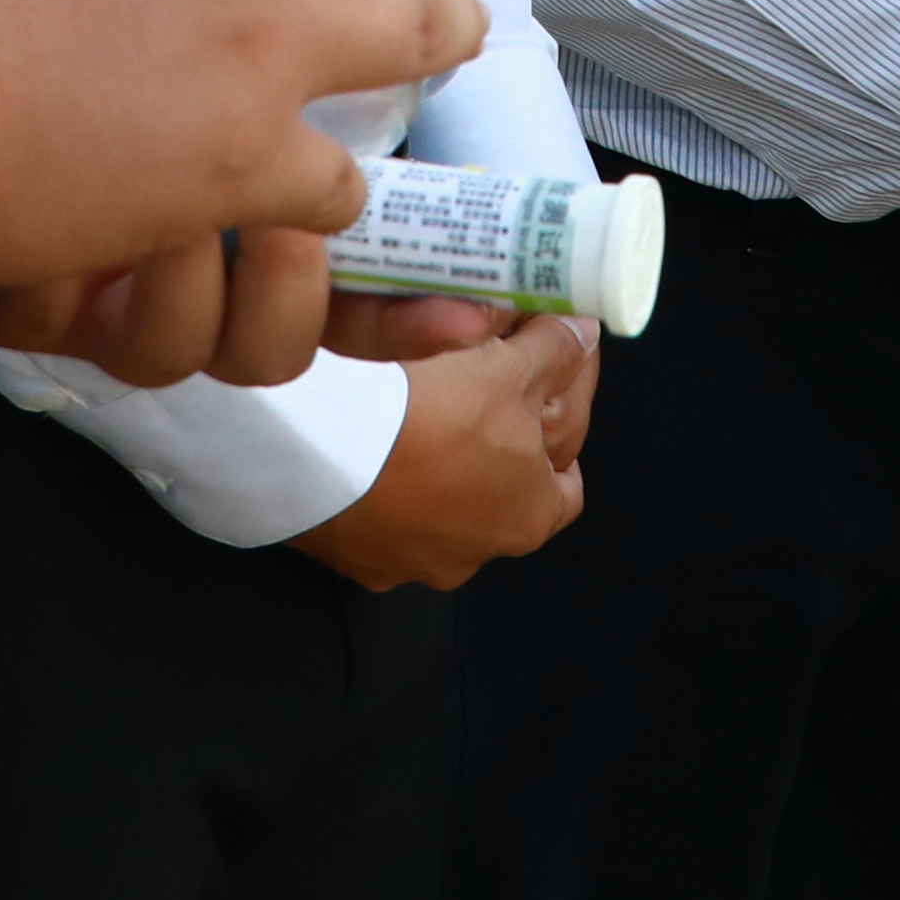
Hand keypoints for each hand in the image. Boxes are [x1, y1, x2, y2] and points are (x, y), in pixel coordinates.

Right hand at [289, 313, 599, 587]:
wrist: (320, 453)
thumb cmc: (431, 417)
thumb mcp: (509, 368)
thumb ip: (554, 352)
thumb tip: (578, 337)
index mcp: (527, 518)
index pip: (566, 488)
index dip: (558, 443)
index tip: (546, 409)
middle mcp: (472, 557)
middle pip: (497, 498)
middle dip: (491, 452)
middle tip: (476, 396)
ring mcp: (406, 562)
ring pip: (432, 511)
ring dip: (431, 471)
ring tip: (415, 413)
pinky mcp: (348, 554)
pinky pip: (375, 516)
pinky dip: (379, 484)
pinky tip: (367, 443)